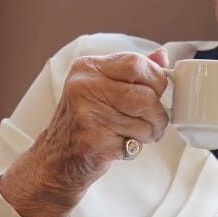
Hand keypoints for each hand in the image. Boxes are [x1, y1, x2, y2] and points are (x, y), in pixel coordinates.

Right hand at [0, 49, 169, 216]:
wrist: (56, 158)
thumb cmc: (84, 121)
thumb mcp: (102, 87)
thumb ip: (131, 72)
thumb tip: (161, 57)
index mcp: (88, 68)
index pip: (135, 62)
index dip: (156, 79)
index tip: (157, 92)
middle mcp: (83, 87)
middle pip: (145, 95)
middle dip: (158, 113)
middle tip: (155, 121)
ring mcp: (87, 114)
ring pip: (144, 122)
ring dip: (149, 133)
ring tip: (134, 135)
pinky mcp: (92, 140)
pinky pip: (134, 143)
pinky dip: (134, 148)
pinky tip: (119, 145)